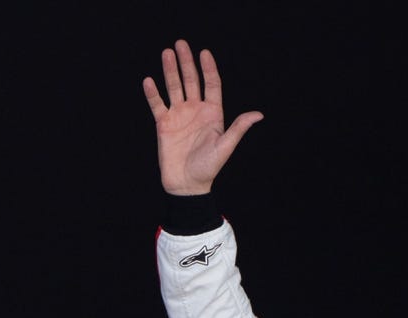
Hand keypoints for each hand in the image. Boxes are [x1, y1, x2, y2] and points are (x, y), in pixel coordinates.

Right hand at [142, 39, 262, 194]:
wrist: (187, 184)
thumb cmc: (208, 167)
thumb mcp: (226, 147)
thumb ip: (239, 128)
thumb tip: (258, 114)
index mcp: (213, 114)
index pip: (211, 85)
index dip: (208, 69)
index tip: (204, 52)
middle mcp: (196, 111)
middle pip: (191, 81)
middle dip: (186, 63)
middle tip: (181, 43)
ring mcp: (179, 115)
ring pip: (174, 87)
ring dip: (170, 71)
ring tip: (166, 52)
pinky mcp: (163, 124)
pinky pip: (157, 104)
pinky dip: (153, 93)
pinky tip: (149, 80)